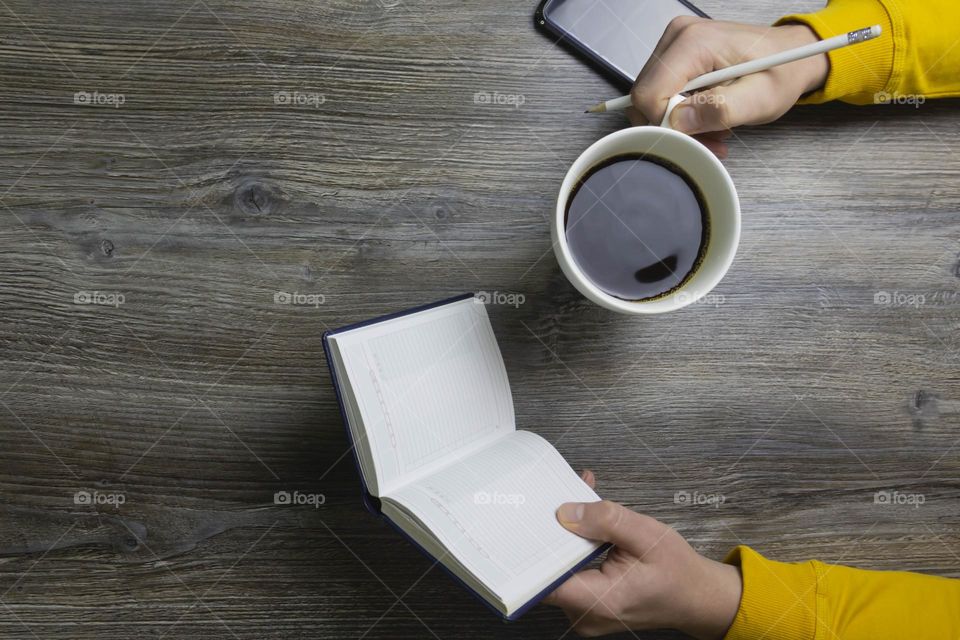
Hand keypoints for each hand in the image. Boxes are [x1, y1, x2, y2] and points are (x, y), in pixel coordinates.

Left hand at [543, 471, 741, 638]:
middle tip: (553, 497)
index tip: (527, 523)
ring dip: (566, 536)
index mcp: (598, 601)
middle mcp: (585, 614)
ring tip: (574, 503)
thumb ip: (604, 521)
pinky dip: (575, 547)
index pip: (544, 581)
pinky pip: (570, 572)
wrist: (696, 596)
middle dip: (553, 532)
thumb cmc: (677, 571)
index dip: (532, 552)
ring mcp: (584, 612)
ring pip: (559, 568)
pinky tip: (584, 522)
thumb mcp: (645, 535)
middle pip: (549, 570)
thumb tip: (564, 513)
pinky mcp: (587, 604)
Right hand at [627, 18, 829, 157]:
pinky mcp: (675, 55)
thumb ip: (719, 110)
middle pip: (645, 98)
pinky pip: (661, 93)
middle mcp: (678, 37)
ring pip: (651, 100)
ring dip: (679, 124)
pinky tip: (706, 117)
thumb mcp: (759, 99)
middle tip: (708, 137)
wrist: (791, 56)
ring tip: (713, 128)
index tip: (696, 136)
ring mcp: (674, 44)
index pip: (649, 95)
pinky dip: (681, 113)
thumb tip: (679, 121)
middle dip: (674, 127)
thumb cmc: (780, 72)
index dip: (667, 125)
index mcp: (694, 42)